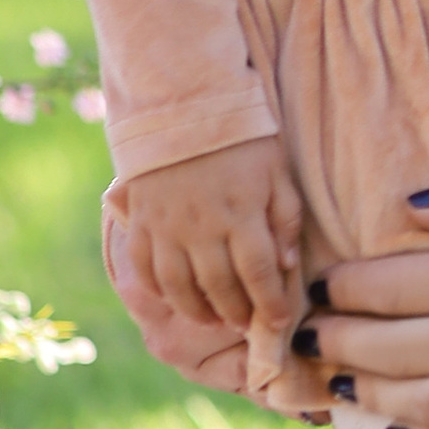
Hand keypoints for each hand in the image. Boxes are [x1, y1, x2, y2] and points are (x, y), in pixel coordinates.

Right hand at [114, 135, 303, 349]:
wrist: (182, 103)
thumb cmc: (241, 139)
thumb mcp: (277, 172)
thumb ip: (285, 219)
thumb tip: (286, 266)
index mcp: (242, 213)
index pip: (259, 274)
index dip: (269, 304)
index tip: (277, 322)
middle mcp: (203, 226)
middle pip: (221, 287)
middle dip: (237, 313)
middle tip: (246, 324)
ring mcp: (167, 226)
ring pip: (181, 287)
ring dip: (199, 310)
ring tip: (214, 319)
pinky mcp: (142, 221)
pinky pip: (146, 268)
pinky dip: (159, 290)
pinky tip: (175, 298)